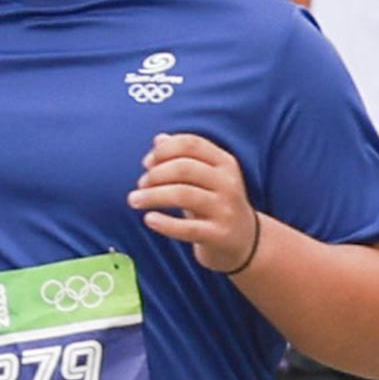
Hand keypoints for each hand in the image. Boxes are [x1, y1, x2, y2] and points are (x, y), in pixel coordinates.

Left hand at [130, 133, 262, 272]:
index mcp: (225, 162)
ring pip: (183, 195)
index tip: (147, 163)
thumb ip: (183, 157)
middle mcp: (228, 183)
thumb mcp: (204, 177)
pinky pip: (188, 228)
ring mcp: (225, 209)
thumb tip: (159, 139)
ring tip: (134, 200)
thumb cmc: (213, 202)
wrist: (244, 239)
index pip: (191, 144)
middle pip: (184, 168)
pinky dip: (165, 223)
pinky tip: (149, 219)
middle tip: (140, 185)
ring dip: (152, 195)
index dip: (163, 150)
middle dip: (155, 174)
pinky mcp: (219, 234)